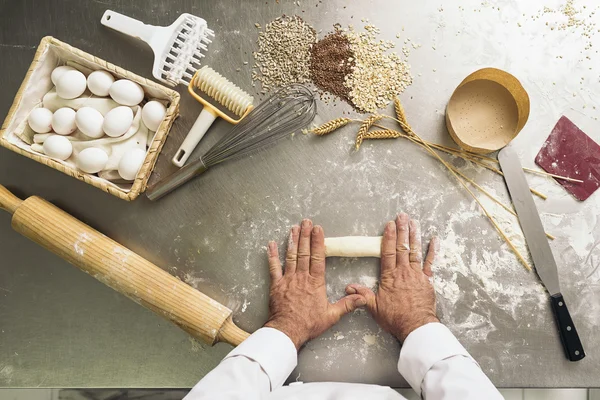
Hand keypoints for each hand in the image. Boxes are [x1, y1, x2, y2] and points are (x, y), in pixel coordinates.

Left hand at [264, 219, 366, 349]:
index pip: (318, 257)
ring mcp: (288, 279)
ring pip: (290, 256)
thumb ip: (347, 304)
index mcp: (315, 282)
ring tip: (294, 228)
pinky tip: (271, 244)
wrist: (287, 330)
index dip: (318, 242)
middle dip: (305, 235)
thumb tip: (362, 297)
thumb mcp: (332, 315)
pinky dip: (272, 255)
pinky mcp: (276, 285)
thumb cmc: (309, 324)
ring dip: (292, 241)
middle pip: (304, 252)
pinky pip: (274, 267)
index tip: (318, 229)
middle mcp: (302, 277)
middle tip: (306, 222)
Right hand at [347, 213, 438, 342]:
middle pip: (402, 247)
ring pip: (415, 251)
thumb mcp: (375, 307)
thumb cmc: (395, 318)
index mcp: (389, 276)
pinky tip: (434, 240)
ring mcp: (417, 274)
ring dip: (414, 235)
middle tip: (402, 215)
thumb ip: (363, 295)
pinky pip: (430, 263)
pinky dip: (432, 251)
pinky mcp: (427, 280)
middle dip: (402, 230)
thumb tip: (348, 286)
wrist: (416, 326)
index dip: (388, 237)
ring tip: (414, 221)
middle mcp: (403, 272)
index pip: (387, 252)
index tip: (389, 225)